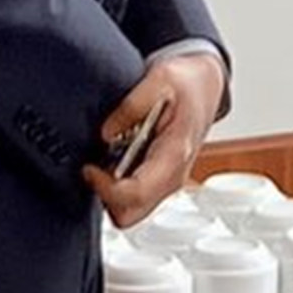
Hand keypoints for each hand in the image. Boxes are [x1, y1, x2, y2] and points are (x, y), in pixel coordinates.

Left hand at [82, 47, 228, 226]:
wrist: (204, 86)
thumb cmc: (186, 84)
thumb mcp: (159, 78)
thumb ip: (131, 106)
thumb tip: (106, 132)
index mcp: (175, 153)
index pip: (136, 192)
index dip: (104, 188)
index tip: (88, 168)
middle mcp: (173, 175)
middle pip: (130, 215)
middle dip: (105, 198)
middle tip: (93, 168)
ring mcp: (166, 181)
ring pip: (130, 211)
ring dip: (109, 194)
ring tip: (103, 161)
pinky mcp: (159, 180)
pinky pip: (133, 200)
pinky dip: (116, 188)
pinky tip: (113, 161)